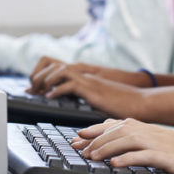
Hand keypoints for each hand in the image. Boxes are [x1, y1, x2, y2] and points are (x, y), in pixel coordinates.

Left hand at [28, 56, 147, 93]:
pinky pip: (70, 84)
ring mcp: (89, 80)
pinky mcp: (93, 89)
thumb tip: (76, 108)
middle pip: (54, 64)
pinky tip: (51, 98)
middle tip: (32, 90)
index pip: (58, 66)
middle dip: (39, 76)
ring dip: (45, 80)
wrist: (141, 102)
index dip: (43, 74)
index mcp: (85, 76)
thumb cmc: (124, 105)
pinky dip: (57, 90)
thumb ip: (88, 99)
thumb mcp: (101, 100)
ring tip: (39, 92)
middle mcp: (85, 75)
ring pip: (59, 70)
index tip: (35, 88)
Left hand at [71, 118, 173, 173]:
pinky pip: (144, 155)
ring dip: (106, 148)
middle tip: (76, 146)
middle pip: (118, 129)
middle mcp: (154, 132)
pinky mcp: (169, 156)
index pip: (118, 124)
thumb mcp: (167, 148)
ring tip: (90, 156)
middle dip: (94, 137)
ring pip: (126, 139)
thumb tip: (124, 150)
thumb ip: (147, 145)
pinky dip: (127, 158)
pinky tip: (114, 165)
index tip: (79, 136)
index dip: (97, 129)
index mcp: (152, 129)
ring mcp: (162, 142)